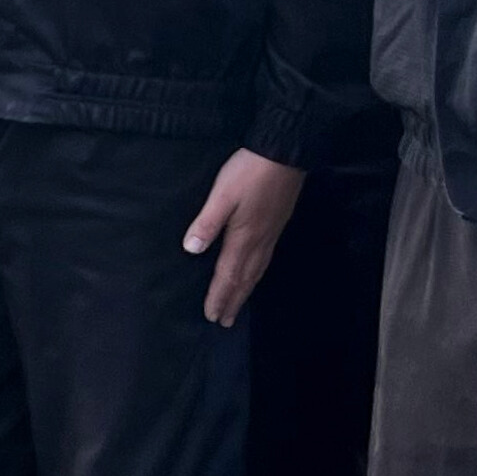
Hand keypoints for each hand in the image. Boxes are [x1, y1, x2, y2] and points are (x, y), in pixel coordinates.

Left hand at [186, 149, 308, 327]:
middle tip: (224, 321)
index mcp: (244, 237)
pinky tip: (255, 272)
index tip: (212, 315)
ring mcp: (271, 233)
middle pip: (245, 279)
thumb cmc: (249, 172)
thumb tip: (191, 251)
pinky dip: (257, 274)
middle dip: (233, 300)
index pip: (228, 275)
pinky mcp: (277, 224)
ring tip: (238, 304)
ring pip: (257, 271)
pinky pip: (265, 259)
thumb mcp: (222, 196)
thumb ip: (206, 223)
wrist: (285, 153)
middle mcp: (259, 241)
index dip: (219, 296)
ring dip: (245, 290)